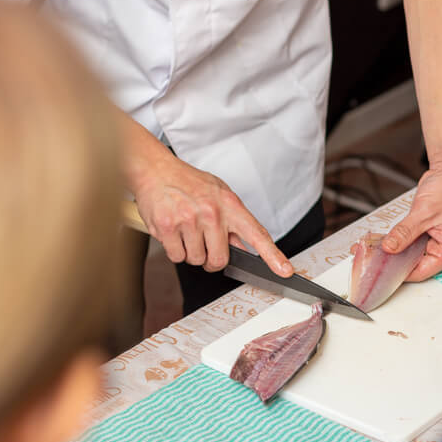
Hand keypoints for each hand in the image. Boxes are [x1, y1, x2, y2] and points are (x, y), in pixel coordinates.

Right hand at [122, 114, 292, 276]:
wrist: (156, 170)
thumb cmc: (188, 183)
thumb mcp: (219, 193)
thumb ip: (232, 220)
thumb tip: (242, 246)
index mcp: (229, 204)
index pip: (256, 234)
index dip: (273, 255)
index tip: (285, 271)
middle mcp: (211, 213)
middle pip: (219, 259)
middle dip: (211, 258)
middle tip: (203, 242)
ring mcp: (189, 221)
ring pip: (196, 260)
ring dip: (190, 251)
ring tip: (185, 228)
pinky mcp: (167, 228)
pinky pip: (177, 256)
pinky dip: (174, 249)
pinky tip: (173, 231)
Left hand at [380, 160, 441, 281]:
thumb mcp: (425, 212)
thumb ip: (405, 232)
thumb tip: (389, 248)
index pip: (421, 272)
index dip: (399, 272)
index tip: (379, 269)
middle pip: (414, 263)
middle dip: (392, 260)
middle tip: (370, 257)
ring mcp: (435, 240)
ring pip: (409, 251)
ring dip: (392, 248)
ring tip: (370, 247)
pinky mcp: (427, 230)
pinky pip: (409, 239)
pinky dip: (397, 238)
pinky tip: (381, 238)